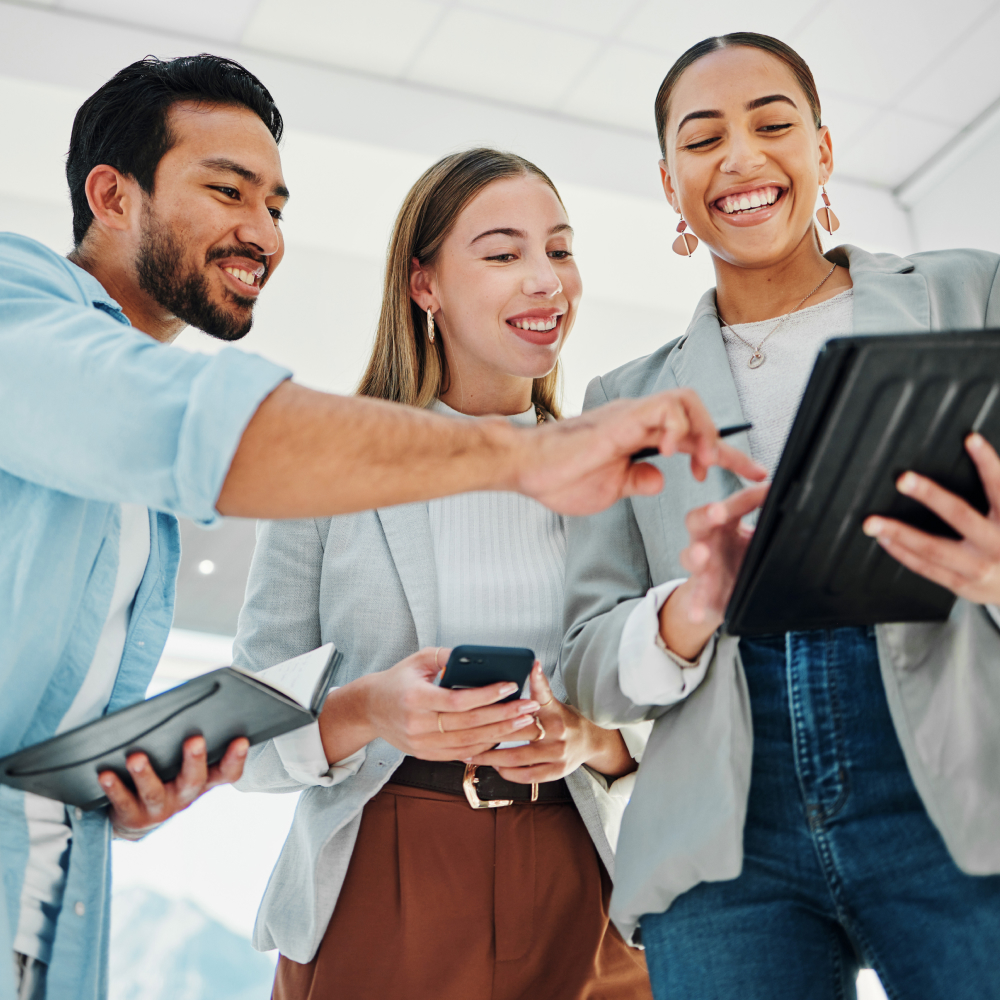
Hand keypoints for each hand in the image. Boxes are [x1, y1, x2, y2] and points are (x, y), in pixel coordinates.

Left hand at [100, 735, 247, 839]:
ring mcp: (159, 809)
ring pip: (155, 792)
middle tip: (195, 740)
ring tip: (136, 757)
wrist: (136, 817)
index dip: (236, 758)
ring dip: (146, 774)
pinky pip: (123, 802)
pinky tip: (105, 773)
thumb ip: (187, 739)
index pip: (228, 772)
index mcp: (203, 780)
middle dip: (194, 760)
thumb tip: (187, 707)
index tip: (241, 739)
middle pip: (194, 780)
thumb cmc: (165, 774)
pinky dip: (114, 787)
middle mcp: (184, 796)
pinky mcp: (132, 816)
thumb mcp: (182, 762)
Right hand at [319, 647, 540, 763]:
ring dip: (500, 734)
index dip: (487, 695)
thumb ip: (449, 656)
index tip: (511, 686)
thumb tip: (481, 658)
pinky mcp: (425, 754)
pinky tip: (503, 736)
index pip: (458, 701)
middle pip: (469, 724)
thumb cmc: (399, 679)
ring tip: (524, 723)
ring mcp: (421, 744)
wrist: (370, 708)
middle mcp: (417, 725)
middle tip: (530, 708)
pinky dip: (484, 746)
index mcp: (415, 698)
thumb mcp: (419, 659)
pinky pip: (461, 753)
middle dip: (504, 716)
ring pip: (469, 743)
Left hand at [467, 663, 634, 782]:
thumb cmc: (563, 718)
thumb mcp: (552, 701)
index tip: (522, 671)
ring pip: (517, 757)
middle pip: (518, 731)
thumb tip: (532, 664)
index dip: (536, 680)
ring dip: (491, 757)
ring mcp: (557, 754)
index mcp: (554, 710)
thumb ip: (539, 688)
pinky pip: (526, 775)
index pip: (542, 693)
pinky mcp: (556, 771)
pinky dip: (507, 772)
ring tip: (471, 754)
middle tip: (465, 731)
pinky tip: (494, 766)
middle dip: (489, 732)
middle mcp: (557, 731)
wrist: (590, 741)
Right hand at [517, 388, 766, 515]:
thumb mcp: (610, 488)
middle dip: (724, 442)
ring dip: (705, 432)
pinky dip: (678, 427)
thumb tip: (660, 479)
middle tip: (729, 473)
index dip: (728, 455)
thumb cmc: (558, 477)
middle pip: (697, 411)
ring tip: (704, 464)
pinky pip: (664, 408)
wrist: (523, 468)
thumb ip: (637, 480)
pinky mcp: (620, 419)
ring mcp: (630, 415)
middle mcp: (638, 418)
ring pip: (686, 401)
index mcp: (638, 435)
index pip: (692, 437)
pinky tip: (672, 452)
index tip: (753, 474)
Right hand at [659, 483, 770, 659]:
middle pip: (698, 519)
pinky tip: (697, 613)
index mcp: (726, 522)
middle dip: (707, 514)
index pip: (735, 503)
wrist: (724, 593)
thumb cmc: (741, 557)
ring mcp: (701, 565)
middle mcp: (708, 539)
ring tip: (703, 555)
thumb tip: (801, 506)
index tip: (769, 488)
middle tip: (717, 512)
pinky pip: (695, 597)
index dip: (749, 495)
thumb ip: (772, 525)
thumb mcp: (758, 539)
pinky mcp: (701, 591)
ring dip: (695, 554)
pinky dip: (695, 605)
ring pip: (690, 555)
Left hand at [862, 433, 999, 603]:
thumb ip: (999, 498)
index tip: (971, 440)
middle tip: (904, 479)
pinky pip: (927, 569)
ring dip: (899, 532)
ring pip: (933, 549)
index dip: (988, 463)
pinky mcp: (962, 584)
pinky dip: (903, 553)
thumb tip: (983, 457)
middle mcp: (996, 545)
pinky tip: (885, 540)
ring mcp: (977, 568)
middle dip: (930, 495)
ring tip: (873, 522)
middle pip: (960, 516)